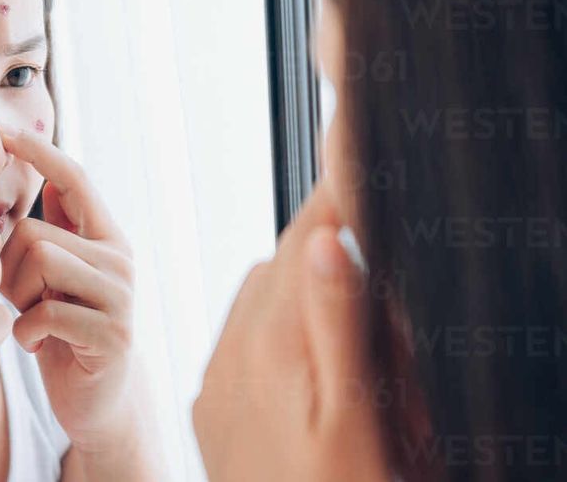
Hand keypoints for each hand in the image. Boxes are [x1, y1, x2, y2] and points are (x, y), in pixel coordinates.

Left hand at [0, 123, 139, 451]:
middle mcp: (119, 257)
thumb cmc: (62, 330)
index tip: (1, 133)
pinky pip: (46, 312)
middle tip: (17, 300)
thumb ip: (45, 235)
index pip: (73, 178)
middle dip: (7, 268)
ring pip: (40, 261)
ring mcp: (121, 294)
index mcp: (104, 236)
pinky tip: (34, 345)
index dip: (37, 152)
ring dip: (17, 297)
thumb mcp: (52, 277)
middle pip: (35, 231)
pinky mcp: (112, 333)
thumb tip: (29, 183)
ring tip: (27, 319)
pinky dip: (25, 332)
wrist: (97, 401)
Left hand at [192, 181, 390, 481]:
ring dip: (288, 275)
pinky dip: (268, 317)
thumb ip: (334, 321)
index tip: (345, 156)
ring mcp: (223, 377)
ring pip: (257, 298)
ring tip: (326, 256)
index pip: (298, 247)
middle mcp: (239, 351)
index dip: (327, 203)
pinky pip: (241, 337)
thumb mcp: (350, 410)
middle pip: (276, 266)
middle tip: (347, 200)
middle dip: (312, 233)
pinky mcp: (215, 401)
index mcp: (275, 342)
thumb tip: (321, 238)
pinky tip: (294, 328)